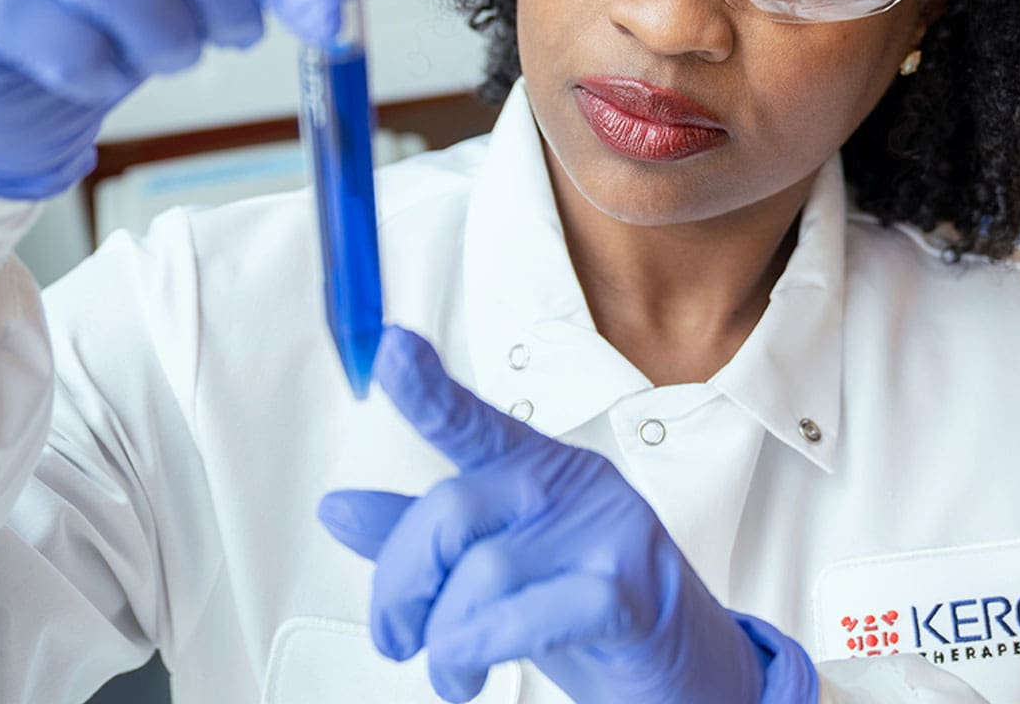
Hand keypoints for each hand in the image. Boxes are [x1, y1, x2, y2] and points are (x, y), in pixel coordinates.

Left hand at [319, 327, 816, 703]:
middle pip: (452, 510)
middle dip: (401, 583)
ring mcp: (606, 531)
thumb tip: (337, 507)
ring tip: (450, 668)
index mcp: (534, 469)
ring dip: (445, 637)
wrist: (682, 670)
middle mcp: (569, 485)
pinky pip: (535, 612)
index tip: (390, 348)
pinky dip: (488, 644)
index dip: (427, 385)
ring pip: (485, 570)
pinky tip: (478, 663)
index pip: (471, 420)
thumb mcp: (494, 569)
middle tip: (395, 636)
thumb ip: (420, 538)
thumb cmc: (583, 610)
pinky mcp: (630, 589)